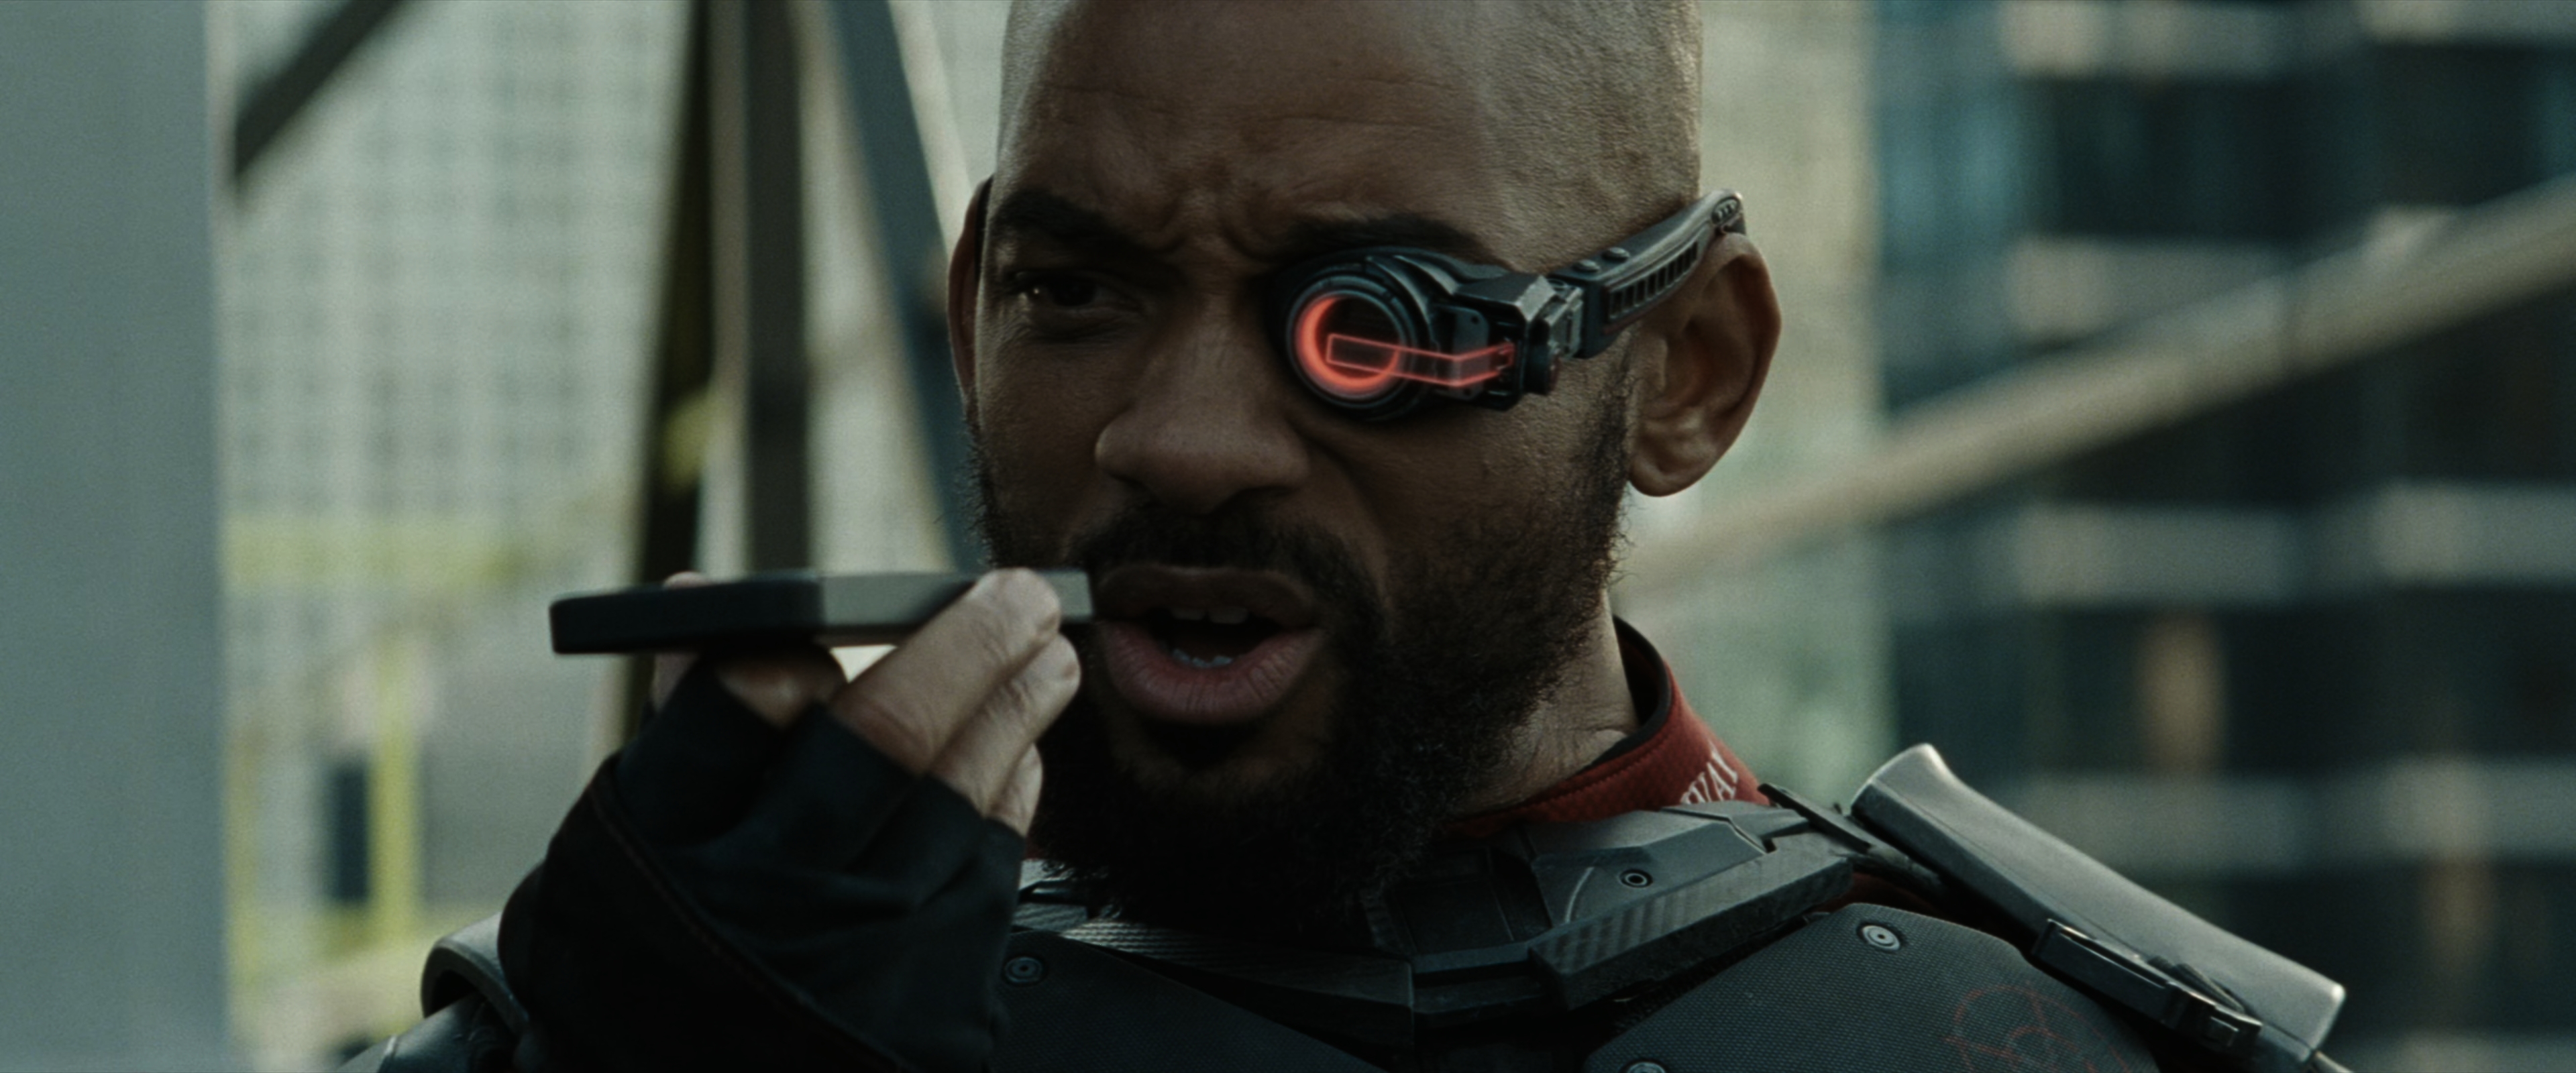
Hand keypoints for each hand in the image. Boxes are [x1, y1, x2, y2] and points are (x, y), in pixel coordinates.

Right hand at [502, 568, 1084, 1072]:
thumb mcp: (631, 844)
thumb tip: (708, 601)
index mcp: (663, 852)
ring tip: (1045, 655)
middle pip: (889, 736)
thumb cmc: (662, 948)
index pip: (744, 702)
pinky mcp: (937, 1014)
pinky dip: (1011, 794)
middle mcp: (767, 909)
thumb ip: (683, 724)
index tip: (849, 618)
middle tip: (1020, 592)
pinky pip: (994, 870)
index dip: (802, 648)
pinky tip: (1017, 753)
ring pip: (965, 796)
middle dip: (970, 643)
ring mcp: (862, 963)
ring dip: (1020, 708)